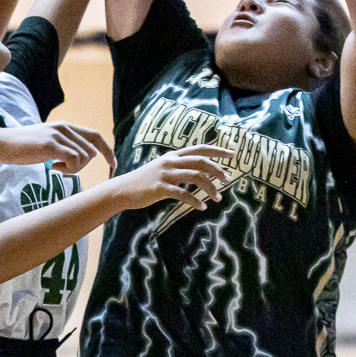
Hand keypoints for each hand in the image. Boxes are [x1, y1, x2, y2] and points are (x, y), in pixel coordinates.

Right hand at [0, 120, 116, 173]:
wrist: (1, 143)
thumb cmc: (22, 147)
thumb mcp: (48, 144)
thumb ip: (66, 146)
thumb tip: (86, 156)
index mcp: (66, 127)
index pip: (95, 136)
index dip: (107, 150)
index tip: (113, 164)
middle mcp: (64, 128)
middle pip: (91, 150)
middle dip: (83, 166)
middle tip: (64, 170)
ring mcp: (57, 135)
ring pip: (83, 156)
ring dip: (74, 168)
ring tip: (56, 168)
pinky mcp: (50, 144)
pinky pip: (73, 159)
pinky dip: (69, 169)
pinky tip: (54, 168)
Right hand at [115, 144, 233, 210]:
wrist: (122, 190)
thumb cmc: (144, 181)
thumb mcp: (163, 169)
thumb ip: (180, 167)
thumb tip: (200, 172)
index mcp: (173, 155)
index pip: (200, 149)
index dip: (218, 150)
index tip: (233, 154)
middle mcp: (171, 161)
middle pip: (201, 162)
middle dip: (218, 170)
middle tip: (228, 180)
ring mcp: (165, 174)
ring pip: (196, 177)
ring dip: (210, 188)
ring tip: (217, 198)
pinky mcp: (160, 188)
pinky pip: (183, 194)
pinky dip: (195, 201)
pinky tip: (201, 207)